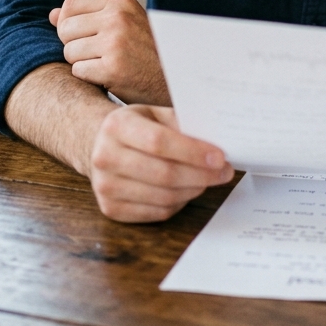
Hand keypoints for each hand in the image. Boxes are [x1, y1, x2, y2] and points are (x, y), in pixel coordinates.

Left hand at [51, 0, 169, 105]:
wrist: (174, 75)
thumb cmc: (145, 49)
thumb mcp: (123, 23)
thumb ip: (88, 16)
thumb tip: (52, 15)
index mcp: (120, 1)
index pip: (70, 6)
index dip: (70, 24)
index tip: (87, 35)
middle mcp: (117, 17)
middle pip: (65, 29)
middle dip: (74, 44)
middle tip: (99, 53)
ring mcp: (115, 42)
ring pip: (69, 52)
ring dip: (82, 62)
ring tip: (106, 63)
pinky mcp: (112, 68)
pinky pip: (78, 71)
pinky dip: (89, 77)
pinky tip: (109, 75)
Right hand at [90, 103, 234, 221]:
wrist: (101, 145)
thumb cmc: (138, 127)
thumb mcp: (156, 114)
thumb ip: (181, 124)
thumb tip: (216, 140)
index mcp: (117, 126)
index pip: (159, 142)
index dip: (192, 152)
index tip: (220, 157)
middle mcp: (105, 157)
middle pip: (163, 173)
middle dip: (201, 175)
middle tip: (225, 172)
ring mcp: (105, 186)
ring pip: (163, 196)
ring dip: (194, 189)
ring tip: (210, 179)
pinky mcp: (111, 209)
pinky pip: (156, 212)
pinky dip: (180, 203)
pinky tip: (189, 190)